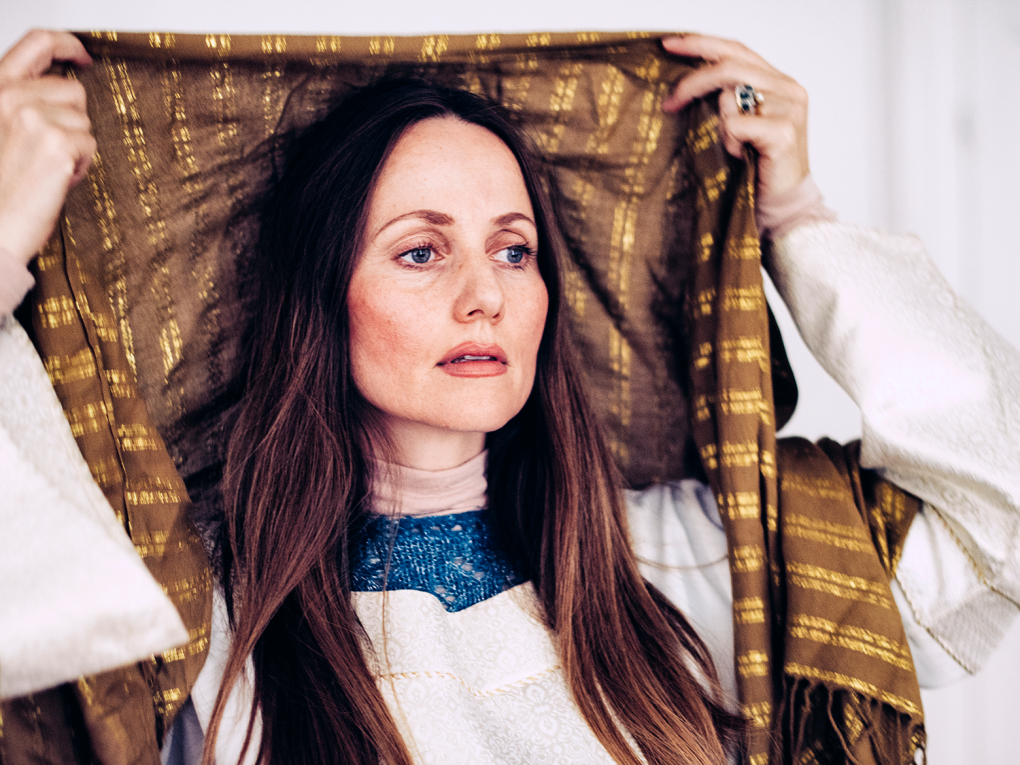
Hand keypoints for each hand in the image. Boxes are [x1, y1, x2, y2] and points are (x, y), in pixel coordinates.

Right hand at [0, 30, 94, 264]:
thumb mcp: (0, 130)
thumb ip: (21, 103)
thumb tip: (62, 86)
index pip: (37, 43)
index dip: (67, 44)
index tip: (82, 56)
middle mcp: (10, 97)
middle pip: (74, 90)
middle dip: (71, 121)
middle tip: (48, 152)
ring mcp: (34, 118)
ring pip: (84, 119)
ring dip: (76, 145)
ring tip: (48, 167)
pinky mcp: (58, 143)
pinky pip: (90, 144)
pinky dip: (81, 165)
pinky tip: (55, 180)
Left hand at [661, 34, 808, 204]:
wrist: (783, 204)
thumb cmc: (757, 167)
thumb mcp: (739, 125)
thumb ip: (726, 98)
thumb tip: (684, 82)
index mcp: (777, 81)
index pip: (736, 50)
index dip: (701, 43)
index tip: (669, 44)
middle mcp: (787, 87)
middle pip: (729, 65)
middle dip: (692, 81)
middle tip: (669, 101)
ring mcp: (789, 106)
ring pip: (729, 96)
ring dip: (719, 126)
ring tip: (733, 148)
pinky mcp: (783, 130)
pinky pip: (735, 124)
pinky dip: (730, 142)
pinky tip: (743, 157)